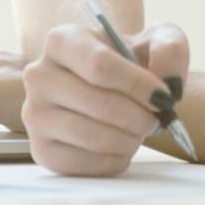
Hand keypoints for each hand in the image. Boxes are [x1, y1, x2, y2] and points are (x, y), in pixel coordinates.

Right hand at [21, 21, 188, 175]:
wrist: (111, 90)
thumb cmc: (134, 62)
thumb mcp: (158, 40)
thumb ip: (170, 50)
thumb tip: (166, 82)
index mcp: (62, 40)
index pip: (100, 65)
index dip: (138, 85)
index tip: (163, 96)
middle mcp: (39, 75)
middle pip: (99, 103)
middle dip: (139, 117)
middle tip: (157, 119)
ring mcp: (34, 115)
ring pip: (93, 137)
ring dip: (130, 140)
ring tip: (140, 131)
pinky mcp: (40, 150)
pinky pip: (83, 165)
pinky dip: (113, 161)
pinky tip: (122, 147)